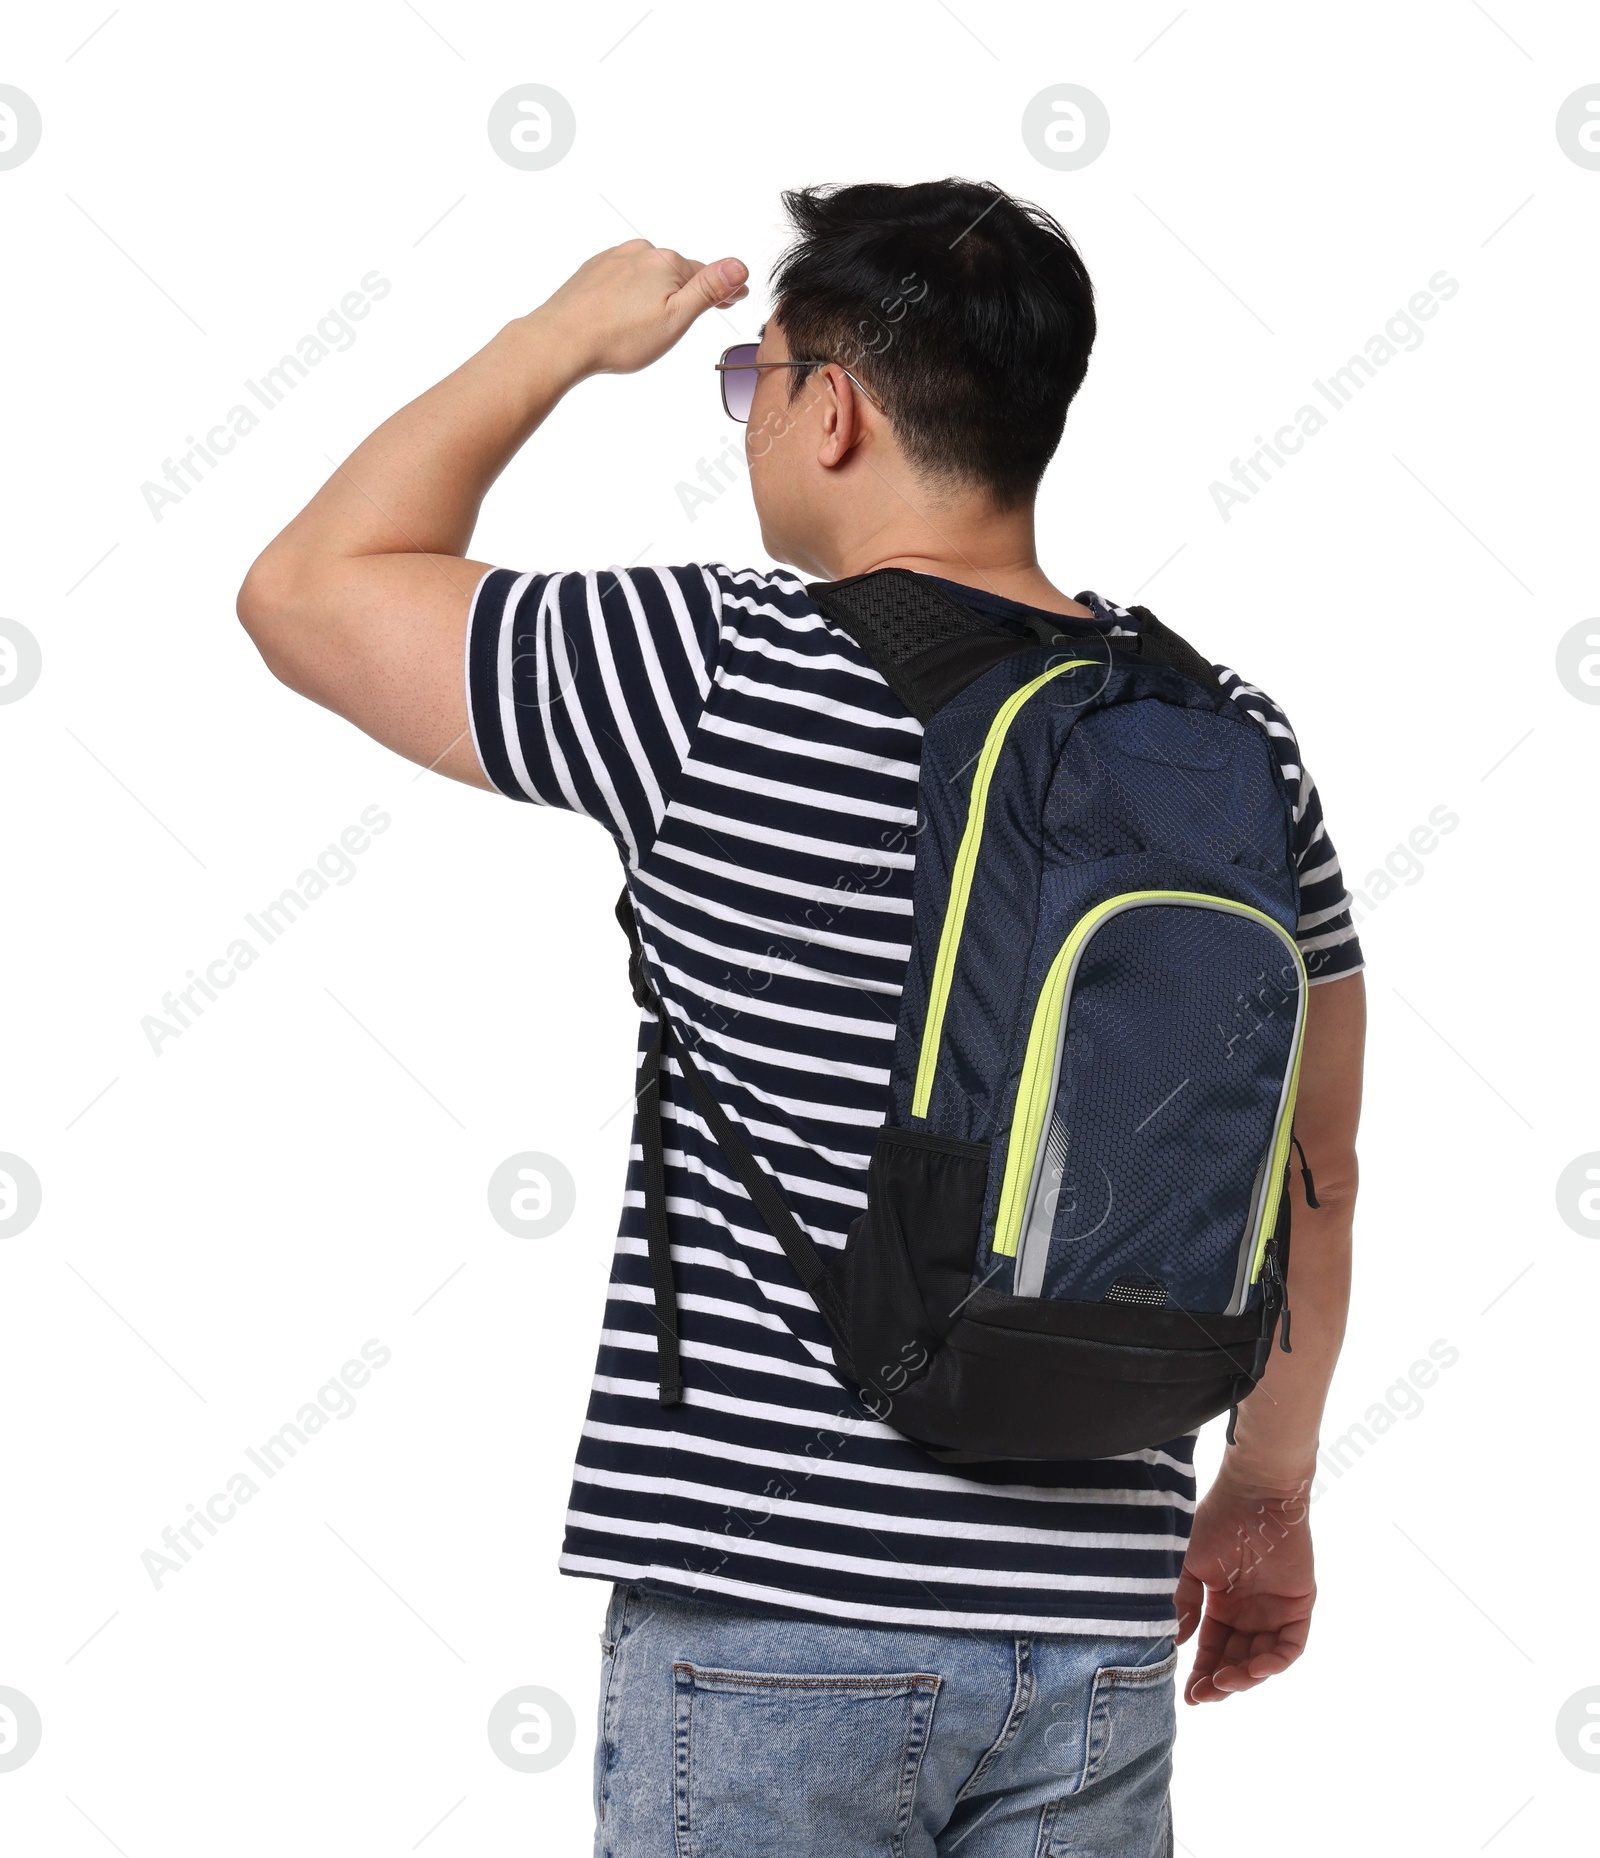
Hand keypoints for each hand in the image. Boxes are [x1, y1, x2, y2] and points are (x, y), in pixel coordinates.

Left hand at [529, 239, 748, 377]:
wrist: (561, 340)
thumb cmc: (619, 337)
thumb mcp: (677, 318)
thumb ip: (709, 289)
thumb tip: (739, 265)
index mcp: (666, 262)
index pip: (706, 274)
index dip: (723, 289)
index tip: (737, 297)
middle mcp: (640, 251)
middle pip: (676, 271)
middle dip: (690, 287)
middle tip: (704, 307)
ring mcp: (613, 258)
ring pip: (648, 272)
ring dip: (659, 288)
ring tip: (660, 315)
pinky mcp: (592, 270)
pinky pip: (623, 277)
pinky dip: (633, 290)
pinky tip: (629, 309)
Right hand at [1175, 1473, 1314, 1703]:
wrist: (1254, 1495)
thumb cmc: (1216, 1521)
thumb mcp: (1190, 1565)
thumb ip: (1185, 1603)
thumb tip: (1179, 1642)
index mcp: (1223, 1603)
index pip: (1213, 1648)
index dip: (1202, 1673)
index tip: (1187, 1696)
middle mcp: (1249, 1612)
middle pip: (1236, 1660)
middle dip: (1220, 1682)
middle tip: (1203, 1696)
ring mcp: (1275, 1611)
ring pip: (1263, 1659)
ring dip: (1244, 1677)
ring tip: (1224, 1683)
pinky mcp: (1298, 1606)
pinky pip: (1290, 1645)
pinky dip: (1274, 1662)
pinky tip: (1254, 1668)